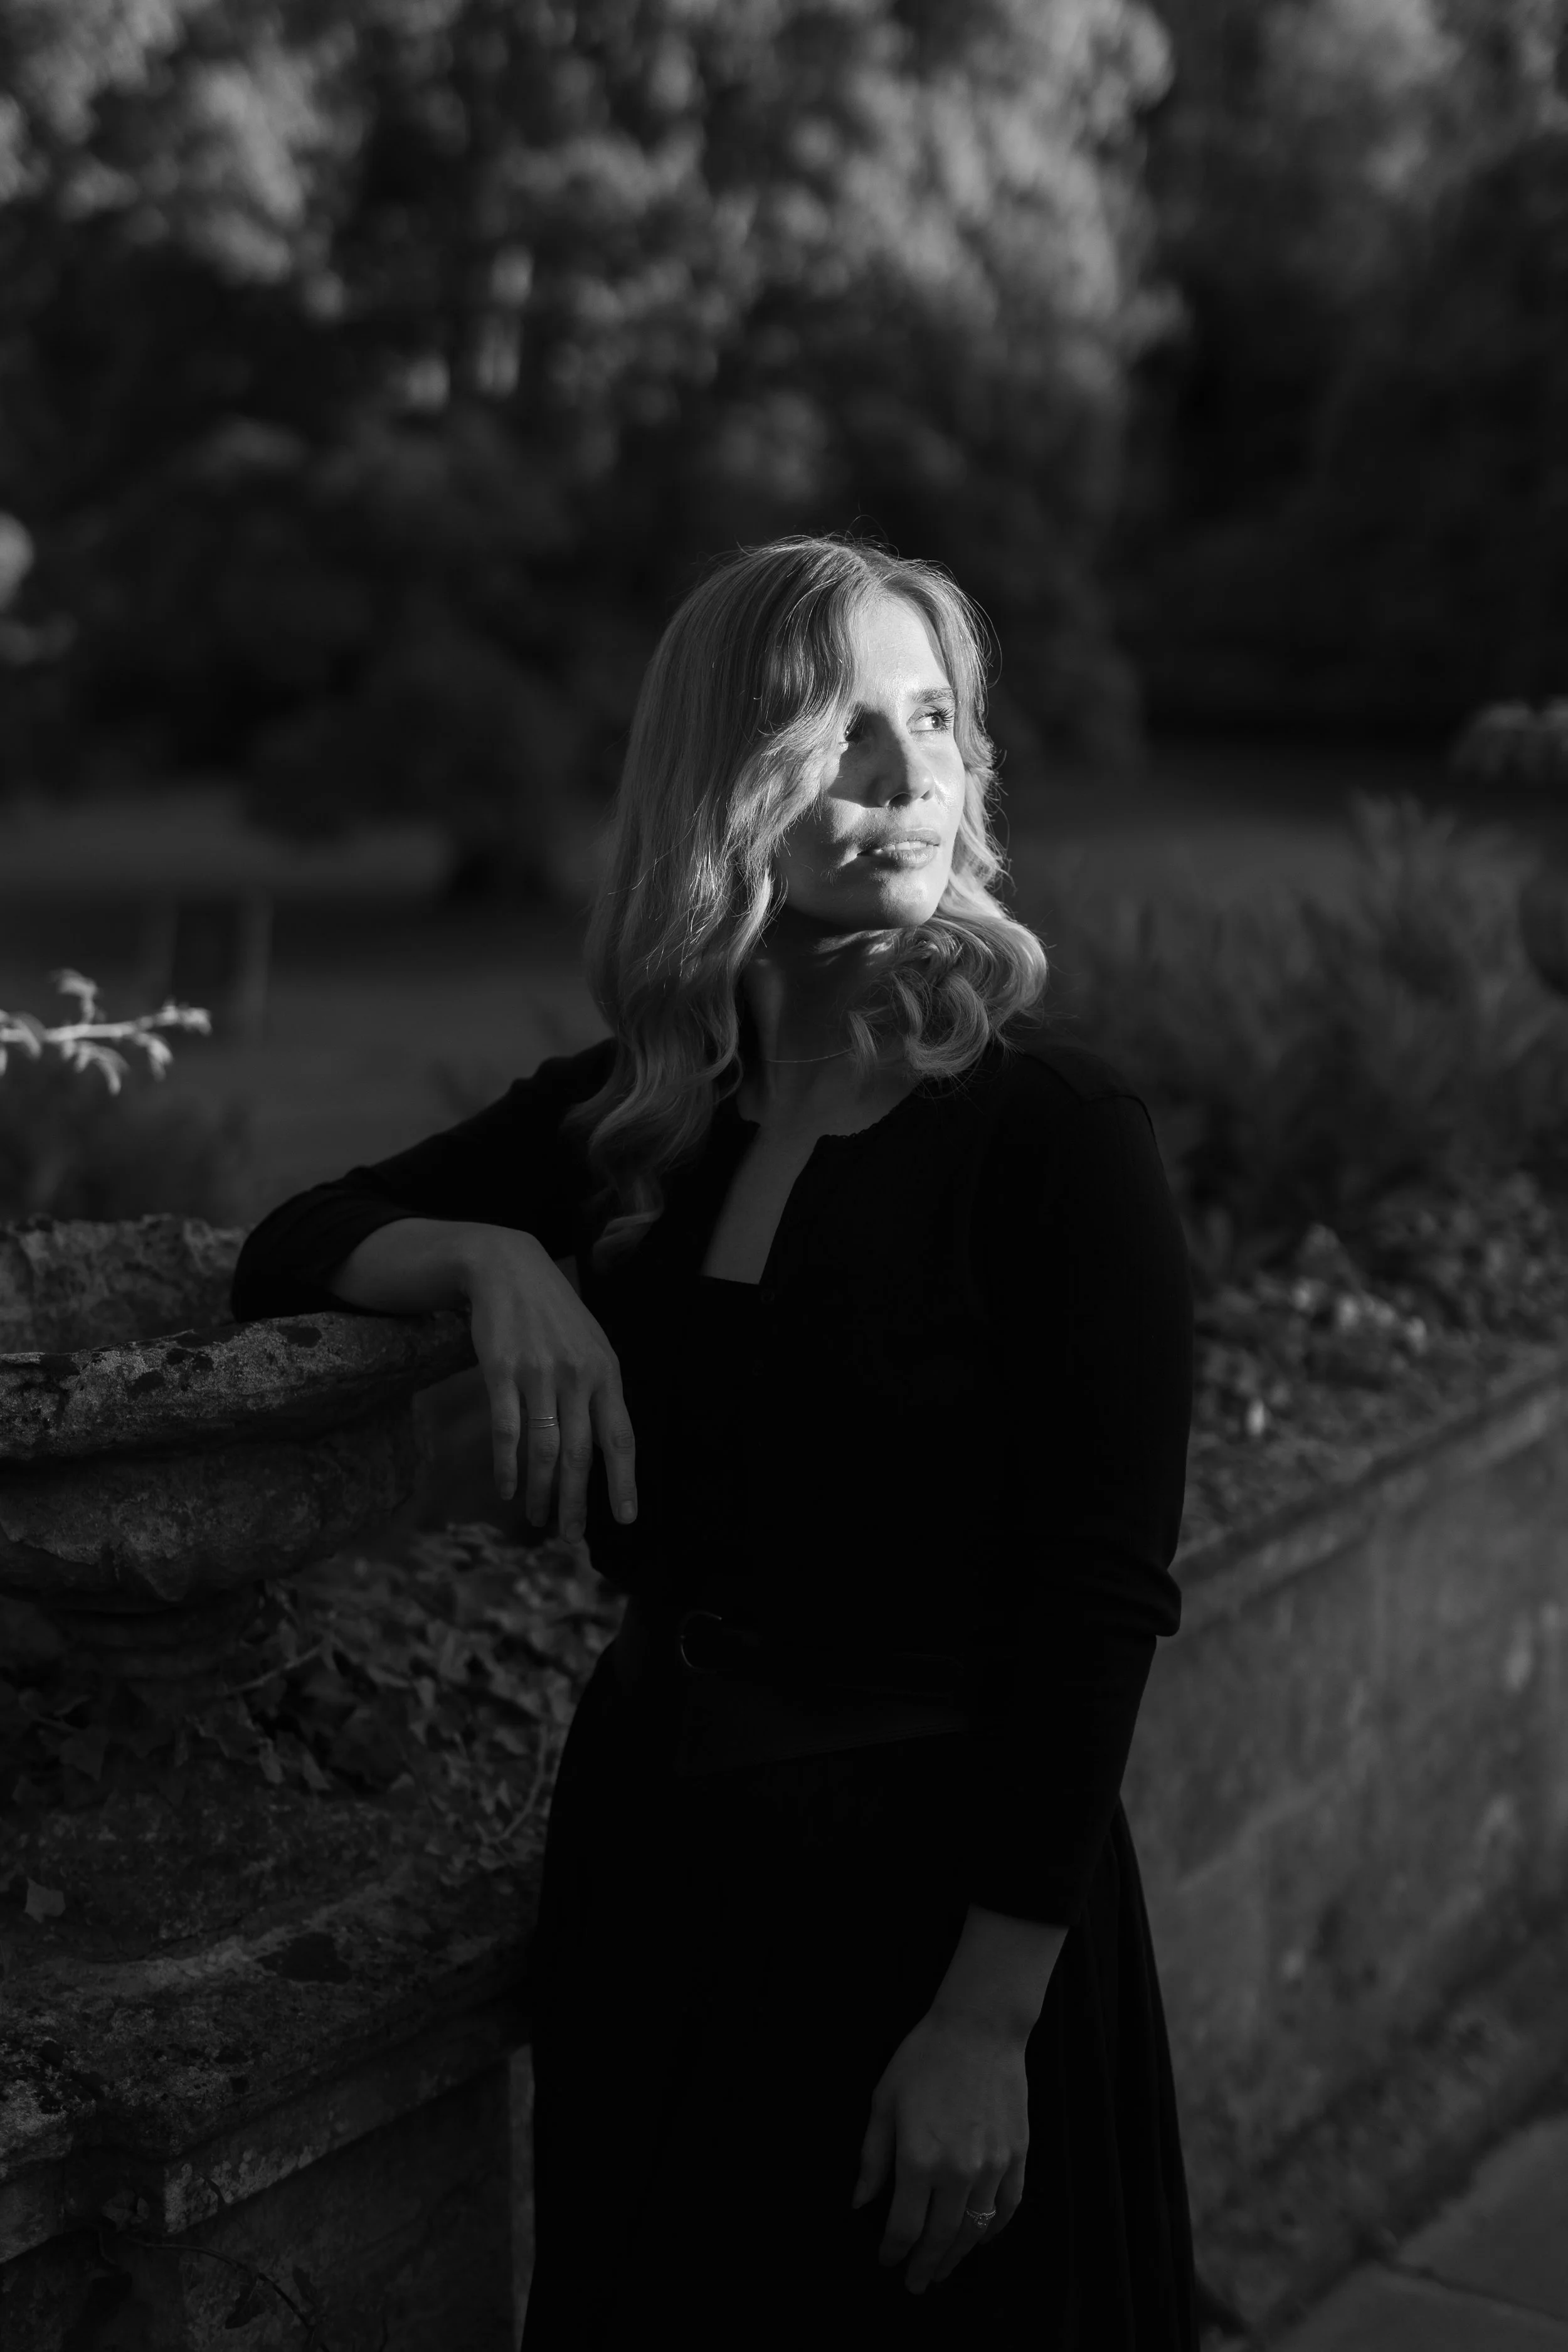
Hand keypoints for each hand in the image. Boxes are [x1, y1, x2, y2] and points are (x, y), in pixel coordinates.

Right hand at [460, 1229, 637, 1538]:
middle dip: (578, 1502)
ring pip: (545, 1449)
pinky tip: (507, 1488)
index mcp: (607, 1372)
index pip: (621, 1437)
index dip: (625, 1481)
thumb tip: (609, 1447)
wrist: (509, 1267)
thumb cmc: (555, 1314)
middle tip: (572, 1537)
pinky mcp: (502, 1372)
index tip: (626, 1519)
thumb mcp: (592, 1345)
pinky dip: (507, 1466)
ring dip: (542, 1492)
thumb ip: (601, 1391)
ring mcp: (539, 1374)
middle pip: (582, 1454)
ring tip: (538, 1519)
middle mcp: (578, 1376)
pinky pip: (507, 1431)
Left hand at [851, 2008, 1027, 2293]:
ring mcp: (992, 2166)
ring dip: (957, 2255)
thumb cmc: (924, 2059)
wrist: (979, 2028)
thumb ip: (872, 2158)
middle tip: (916, 2284)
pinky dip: (994, 2230)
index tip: (886, 2261)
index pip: (904, 2226)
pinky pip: (1007, 2208)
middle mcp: (957, 2171)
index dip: (893, 2251)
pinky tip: (982, 2239)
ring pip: (975, 2230)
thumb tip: (861, 2203)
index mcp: (918, 2159)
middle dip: (925, 2266)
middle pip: (940, 2238)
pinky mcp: (1016, 2156)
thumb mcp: (883, 2102)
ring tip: (943, 2268)